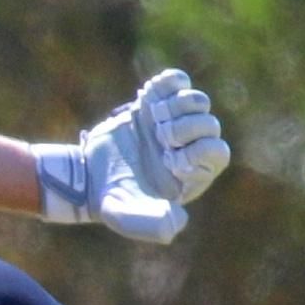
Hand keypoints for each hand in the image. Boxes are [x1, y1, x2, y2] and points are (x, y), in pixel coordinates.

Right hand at [35, 69, 232, 243]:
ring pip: (197, 101)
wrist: (87, 175)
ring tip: (154, 116)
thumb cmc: (111, 201)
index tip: (168, 157)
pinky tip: (148, 97)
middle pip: (210, 124)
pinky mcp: (156, 104)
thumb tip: (178, 220)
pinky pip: (177, 81)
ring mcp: (174, 123)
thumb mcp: (127, 216)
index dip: (197, 150)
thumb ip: (150, 223)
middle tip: (159, 136)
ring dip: (177, 104)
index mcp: (192, 175)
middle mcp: (188, 148)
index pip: (217, 152)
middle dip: (185, 127)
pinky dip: (167, 83)